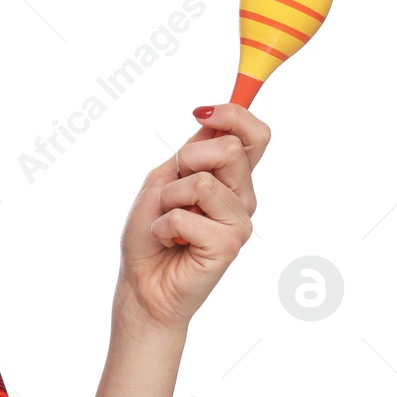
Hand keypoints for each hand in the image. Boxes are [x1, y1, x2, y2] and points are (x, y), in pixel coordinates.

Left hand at [114, 103, 268, 331]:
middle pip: (232, 150)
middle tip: (171, 188)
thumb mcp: (164, 179)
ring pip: (203, 182)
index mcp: (230, 177)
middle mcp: (242, 197)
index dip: (234, 114)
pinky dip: (163, 226)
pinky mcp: (229, 245)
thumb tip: (213, 115)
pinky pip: (186, 215)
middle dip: (188, 160)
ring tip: (168, 222)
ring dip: (168, 199)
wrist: (142, 283)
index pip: (254, 135)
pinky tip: (169, 241)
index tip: (202, 113)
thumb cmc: (151, 232)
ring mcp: (239, 222)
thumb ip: (191, 151)